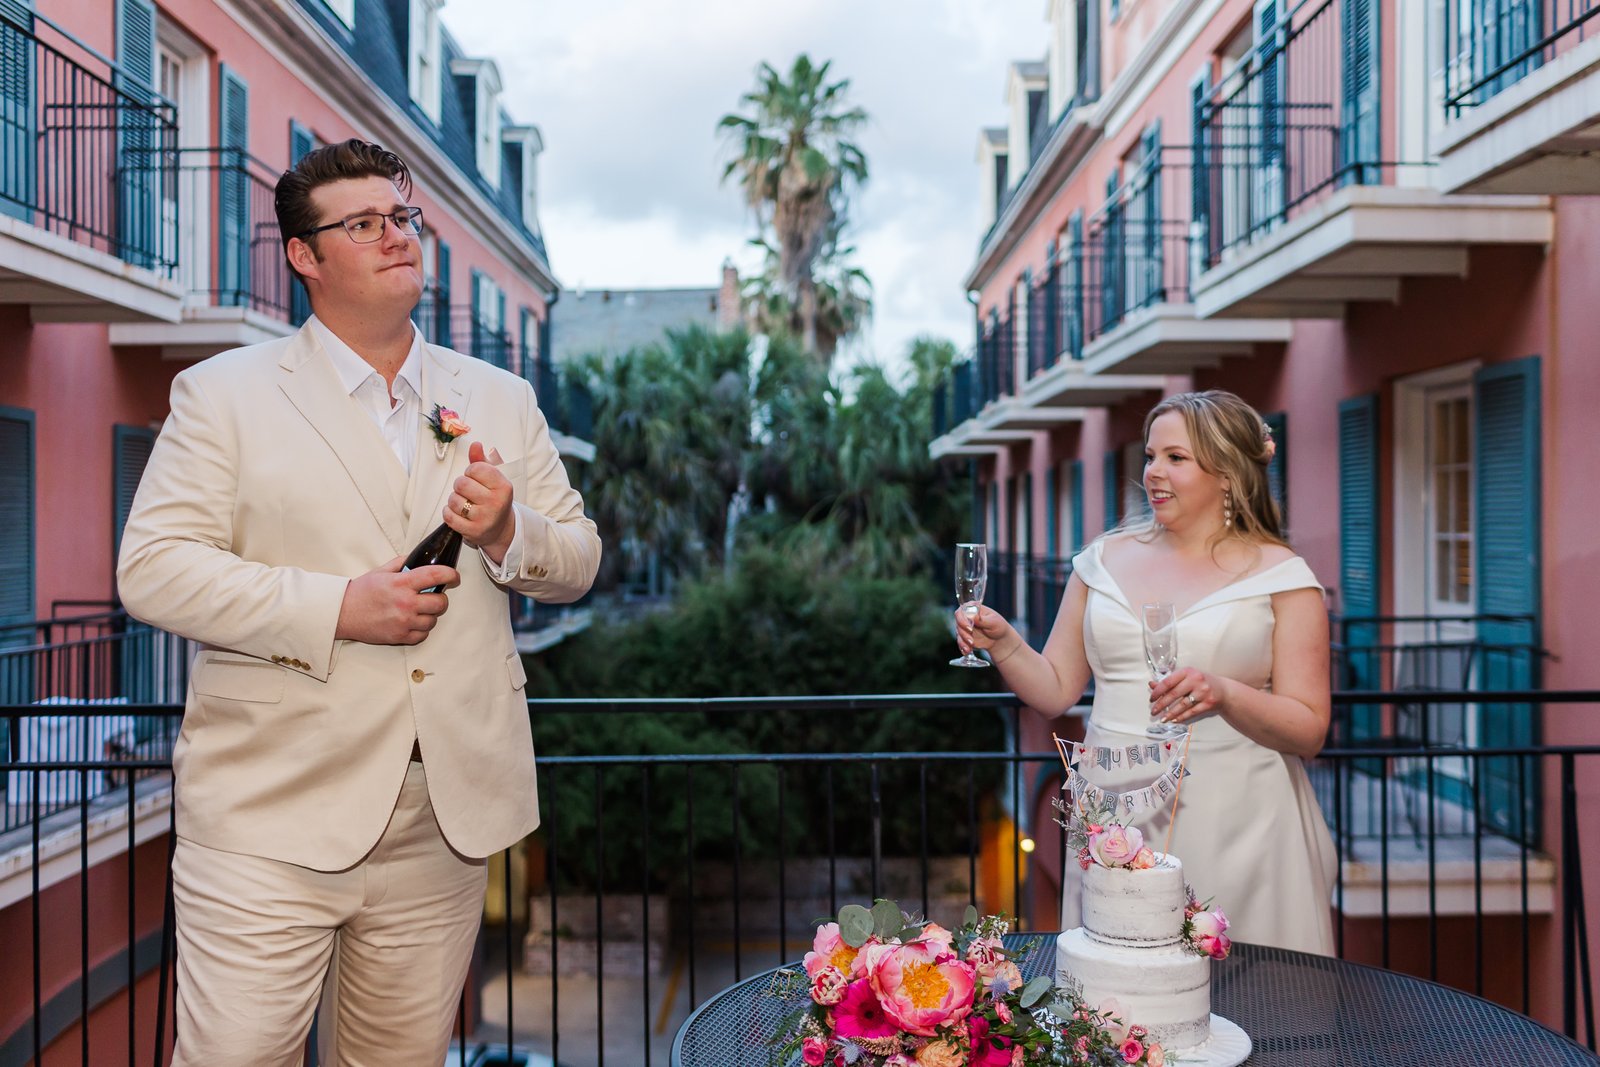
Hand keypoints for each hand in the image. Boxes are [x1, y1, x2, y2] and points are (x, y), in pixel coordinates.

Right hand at [335, 555, 457, 644]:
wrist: (342, 613)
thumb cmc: (361, 591)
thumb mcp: (382, 571)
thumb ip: (403, 562)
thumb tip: (420, 558)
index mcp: (402, 583)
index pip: (436, 575)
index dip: (450, 575)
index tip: (453, 576)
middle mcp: (405, 603)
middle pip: (441, 602)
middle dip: (440, 598)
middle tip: (433, 596)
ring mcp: (404, 622)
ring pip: (433, 620)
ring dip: (430, 614)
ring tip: (419, 610)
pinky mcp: (400, 636)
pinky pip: (423, 635)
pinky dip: (421, 629)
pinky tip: (412, 622)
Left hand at [444, 442, 513, 560]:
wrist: (501, 529)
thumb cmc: (495, 500)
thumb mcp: (494, 479)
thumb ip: (483, 460)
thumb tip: (475, 445)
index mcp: (504, 487)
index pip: (476, 468)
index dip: (471, 471)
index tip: (476, 478)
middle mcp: (496, 503)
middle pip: (461, 483)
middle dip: (460, 485)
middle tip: (468, 491)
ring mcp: (485, 518)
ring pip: (453, 500)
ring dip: (454, 500)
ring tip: (464, 503)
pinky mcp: (473, 531)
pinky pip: (449, 516)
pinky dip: (449, 513)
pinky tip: (458, 513)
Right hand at [953, 605, 1018, 659]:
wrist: (1000, 640)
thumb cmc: (999, 626)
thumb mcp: (993, 622)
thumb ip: (982, 619)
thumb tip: (972, 616)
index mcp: (973, 608)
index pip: (962, 611)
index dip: (963, 620)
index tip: (970, 628)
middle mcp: (967, 616)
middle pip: (958, 623)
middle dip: (964, 633)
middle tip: (971, 640)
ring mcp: (965, 627)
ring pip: (958, 633)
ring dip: (963, 641)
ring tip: (971, 646)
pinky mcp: (965, 637)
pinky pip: (960, 642)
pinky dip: (963, 647)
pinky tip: (967, 651)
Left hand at [1150, 666, 1224, 724]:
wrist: (1223, 690)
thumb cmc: (1201, 682)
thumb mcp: (1186, 677)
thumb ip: (1169, 681)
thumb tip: (1151, 685)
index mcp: (1188, 671)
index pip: (1168, 681)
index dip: (1158, 691)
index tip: (1151, 699)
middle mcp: (1196, 680)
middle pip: (1174, 694)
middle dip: (1161, 704)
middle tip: (1154, 711)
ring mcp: (1203, 692)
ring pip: (1182, 705)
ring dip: (1170, 714)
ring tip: (1162, 719)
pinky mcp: (1209, 703)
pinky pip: (1192, 712)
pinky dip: (1182, 717)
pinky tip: (1174, 720)